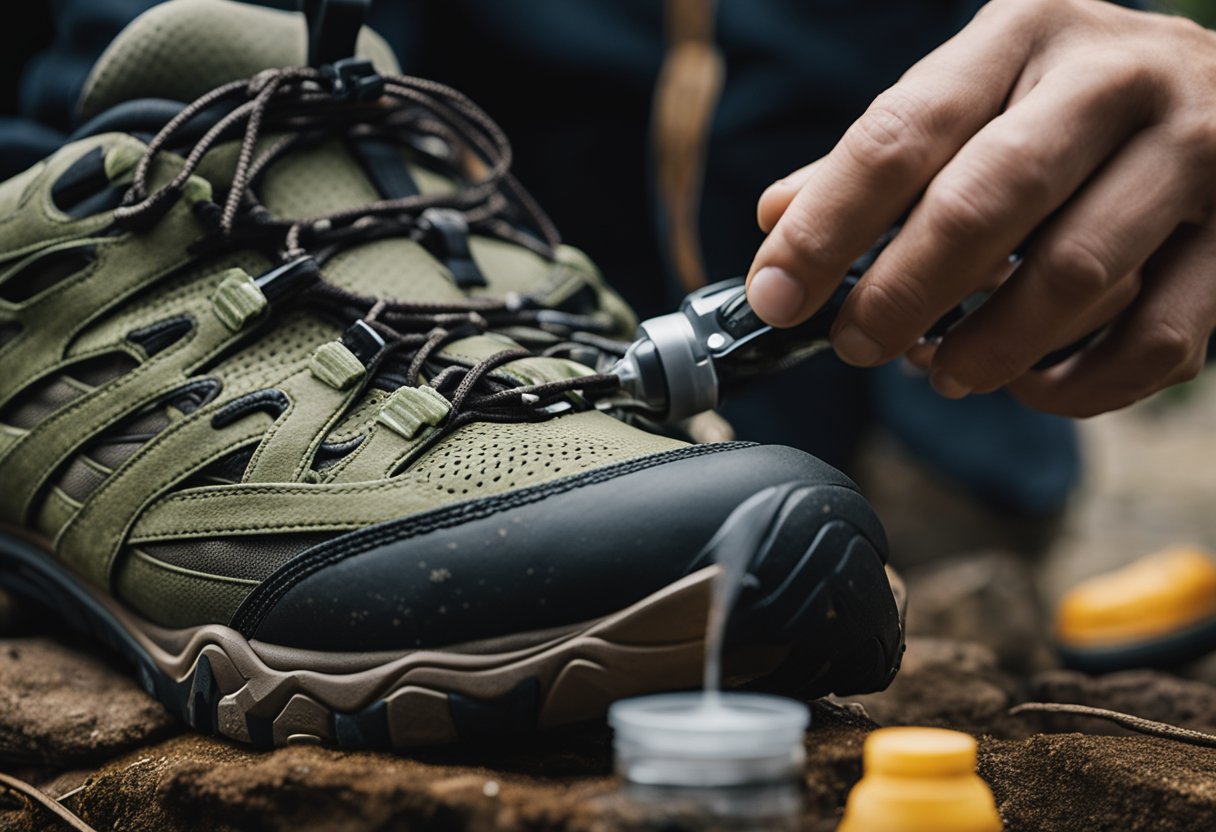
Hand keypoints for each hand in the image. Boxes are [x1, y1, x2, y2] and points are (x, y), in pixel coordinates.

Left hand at [747, 0, 1215, 416]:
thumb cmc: (1073, 100)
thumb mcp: (980, 92)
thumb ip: (885, 155)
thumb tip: (778, 216)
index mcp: (1023, 32)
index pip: (901, 135)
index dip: (826, 227)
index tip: (777, 295)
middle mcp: (1113, 78)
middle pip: (983, 204)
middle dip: (901, 294)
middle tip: (856, 346)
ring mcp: (1195, 151)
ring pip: (1073, 277)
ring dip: (987, 348)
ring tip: (942, 372)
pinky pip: (1154, 340)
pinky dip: (1078, 385)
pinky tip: (1031, 386)